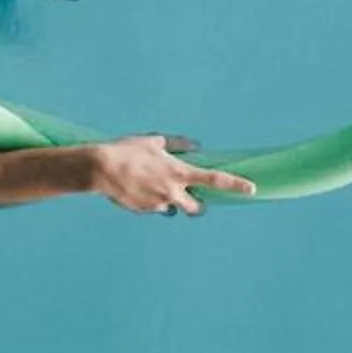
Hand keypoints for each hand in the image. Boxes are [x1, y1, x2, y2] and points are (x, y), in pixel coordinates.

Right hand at [86, 134, 259, 215]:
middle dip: (197, 205)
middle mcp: (173, 192)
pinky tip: (135, 188)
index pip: (214, 180)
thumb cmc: (127, 151)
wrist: (99, 169)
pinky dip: (150, 201)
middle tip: (191, 198)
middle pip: (197, 208)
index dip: (236, 185)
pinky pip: (153, 208)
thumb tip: (194, 145)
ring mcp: (158, 204)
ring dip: (169, 201)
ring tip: (149, 186)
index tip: (252, 189)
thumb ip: (177, 144)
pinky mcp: (144, 211)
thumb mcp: (153, 141)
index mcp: (179, 173)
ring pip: (172, 208)